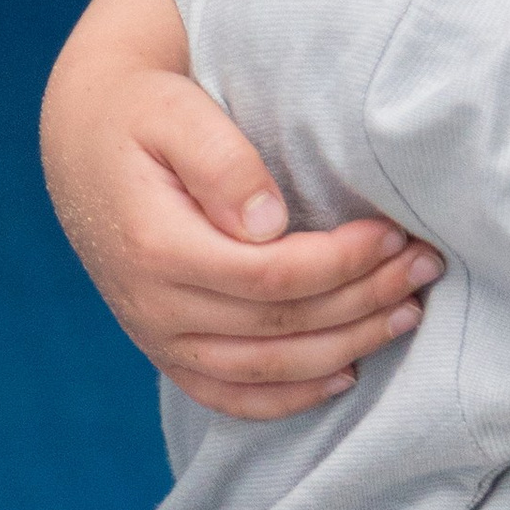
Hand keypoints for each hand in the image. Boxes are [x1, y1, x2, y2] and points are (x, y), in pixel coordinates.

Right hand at [47, 66, 441, 420]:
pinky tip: (344, 375)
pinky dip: (290, 398)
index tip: (393, 233)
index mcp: (155, 246)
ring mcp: (156, 337)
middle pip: (280, 326)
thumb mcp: (175, 112)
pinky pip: (230, 396)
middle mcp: (152, 306)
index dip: (342, 263)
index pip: (270, 278)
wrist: (84, 136)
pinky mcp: (166, 350)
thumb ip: (222, 161)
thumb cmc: (141, 111)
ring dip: (347, 348)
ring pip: (265, 370)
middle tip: (424, 266)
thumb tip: (270, 222)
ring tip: (408, 313)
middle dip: (364, 300)